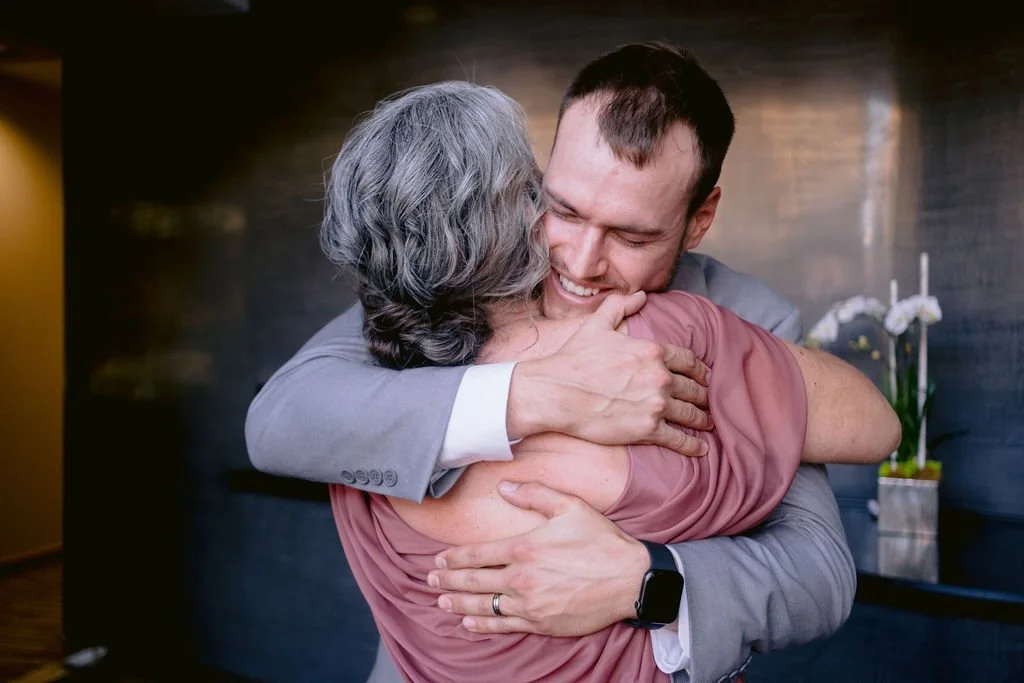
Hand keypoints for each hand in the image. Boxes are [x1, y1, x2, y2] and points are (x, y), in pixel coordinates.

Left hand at [428, 481, 649, 635]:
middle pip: (473, 581)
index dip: (455, 558)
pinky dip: (483, 624)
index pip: (477, 554)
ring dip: (458, 604)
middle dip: (448, 581)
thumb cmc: (601, 541)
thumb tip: (503, 486)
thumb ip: (534, 494)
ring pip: (484, 606)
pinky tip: (469, 623)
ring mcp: (530, 604)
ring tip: (441, 602)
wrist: (630, 579)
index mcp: (524, 547)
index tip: (440, 560)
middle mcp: (521, 578)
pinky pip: (504, 625)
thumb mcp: (570, 506)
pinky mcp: (542, 623)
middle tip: (431, 581)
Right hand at [508, 292, 712, 455]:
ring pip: (690, 414)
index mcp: (652, 351)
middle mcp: (660, 377)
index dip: (701, 370)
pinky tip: (700, 449)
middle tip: (708, 401)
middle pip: (693, 388)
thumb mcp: (596, 325)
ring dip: (701, 419)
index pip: (689, 361)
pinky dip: (692, 445)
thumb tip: (639, 295)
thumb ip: (620, 306)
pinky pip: (678, 439)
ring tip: (707, 423)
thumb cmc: (574, 359)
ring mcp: (655, 405)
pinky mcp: (647, 429)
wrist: (557, 392)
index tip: (706, 376)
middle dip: (703, 395)